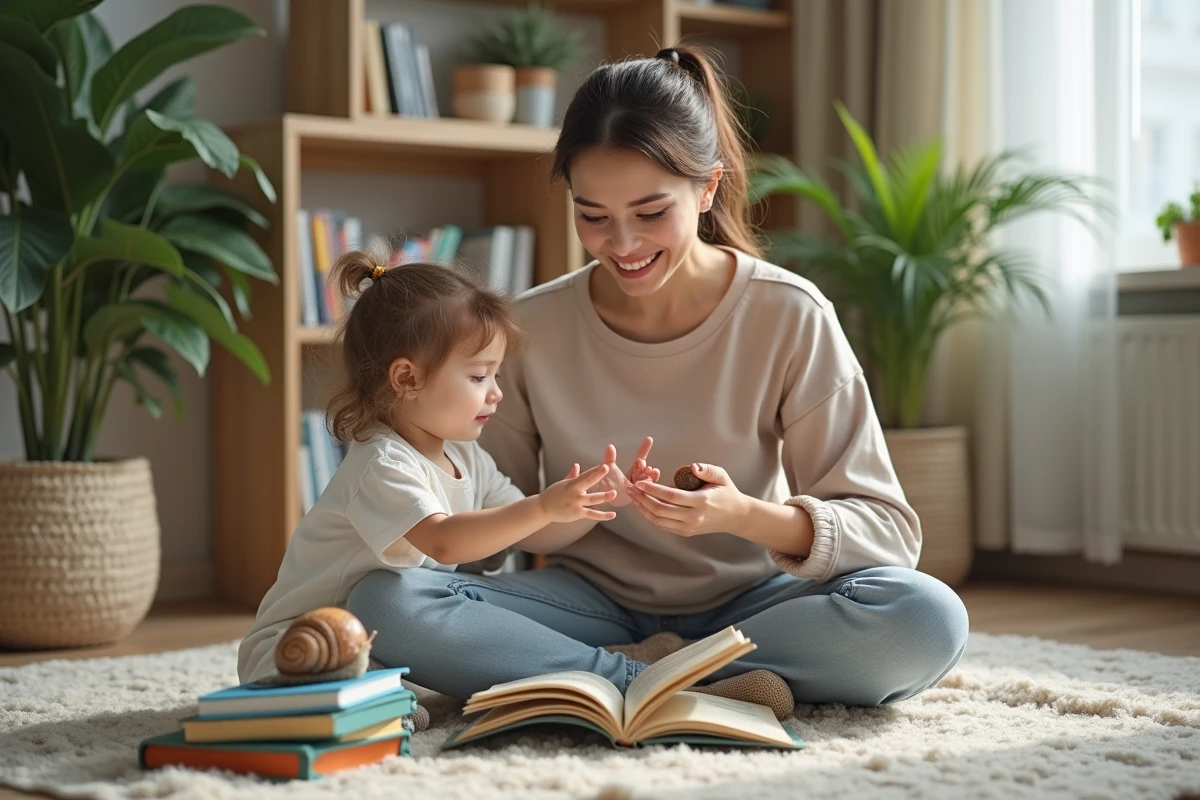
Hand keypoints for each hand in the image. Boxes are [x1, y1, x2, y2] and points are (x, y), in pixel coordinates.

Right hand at [538, 463, 617, 523]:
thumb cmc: (553, 494)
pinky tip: (613, 515)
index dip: (595, 469)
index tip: (605, 464)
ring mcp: (576, 503)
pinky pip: (592, 515)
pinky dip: (603, 516)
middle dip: (597, 475)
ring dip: (603, 496)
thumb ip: (572, 475)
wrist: (542, 508)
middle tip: (607, 468)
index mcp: (571, 483)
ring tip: (614, 493)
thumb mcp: (562, 484)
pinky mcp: (577, 514)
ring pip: (592, 499)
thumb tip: (577, 465)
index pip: (586, 474)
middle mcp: (574, 492)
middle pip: (588, 482)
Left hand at [591, 438, 656, 507]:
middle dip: (645, 466)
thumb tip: (610, 447)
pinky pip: (643, 493)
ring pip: (646, 481)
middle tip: (641, 462)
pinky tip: (647, 483)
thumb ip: (609, 459)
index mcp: (632, 471)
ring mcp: (636, 489)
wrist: (595, 500)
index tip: (648, 439)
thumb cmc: (602, 485)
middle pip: (645, 470)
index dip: (644, 449)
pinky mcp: (633, 498)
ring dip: (649, 476)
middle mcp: (636, 479)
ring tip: (650, 471)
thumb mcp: (607, 470)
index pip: (640, 459)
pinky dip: (646, 488)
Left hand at [628, 462, 748, 536]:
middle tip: (630, 487)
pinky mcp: (685, 532)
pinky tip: (642, 505)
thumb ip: (707, 469)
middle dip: (642, 498)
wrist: (735, 516)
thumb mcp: (721, 475)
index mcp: (701, 502)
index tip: (640, 481)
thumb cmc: (726, 492)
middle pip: (660, 510)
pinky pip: (662, 525)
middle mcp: (693, 517)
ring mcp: (688, 527)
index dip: (653, 489)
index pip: (671, 496)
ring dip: (642, 508)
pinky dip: (649, 516)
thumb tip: (692, 467)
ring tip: (633, 495)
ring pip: (658, 520)